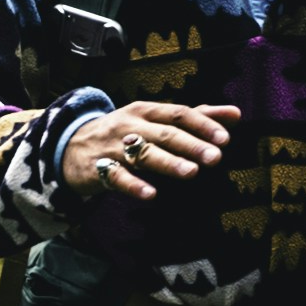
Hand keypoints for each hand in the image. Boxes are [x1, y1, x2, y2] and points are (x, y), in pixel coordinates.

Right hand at [60, 96, 233, 197]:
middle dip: (191, 145)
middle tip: (215, 158)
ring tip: (191, 172)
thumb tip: (235, 114)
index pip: (179, 114)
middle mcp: (131, 125)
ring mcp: (114, 147)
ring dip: (168, 162)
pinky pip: (117, 178)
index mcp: (147, 111)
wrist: (70, 146)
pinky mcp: (99, 169)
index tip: (225, 138)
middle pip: (164, 134)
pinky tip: (151, 194)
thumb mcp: (155, 120)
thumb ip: (195, 117)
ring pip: (143, 154)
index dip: (202, 125)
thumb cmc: (124, 132)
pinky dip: (134, 185)